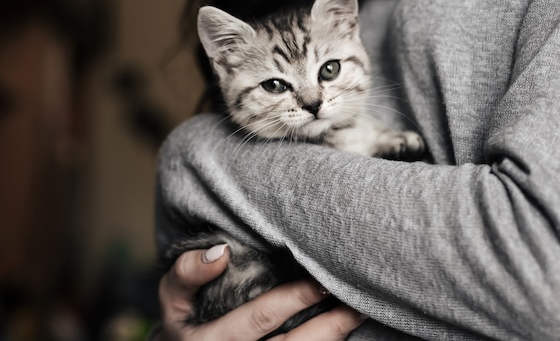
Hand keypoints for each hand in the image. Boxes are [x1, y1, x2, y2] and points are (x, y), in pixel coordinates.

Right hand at [156, 244, 365, 339]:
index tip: (322, 280)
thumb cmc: (183, 320)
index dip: (292, 300)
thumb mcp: (172, 296)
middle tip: (355, 296)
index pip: (258, 319)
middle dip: (327, 323)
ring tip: (360, 312)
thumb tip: (221, 252)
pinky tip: (342, 327)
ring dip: (333, 336)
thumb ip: (188, 273)